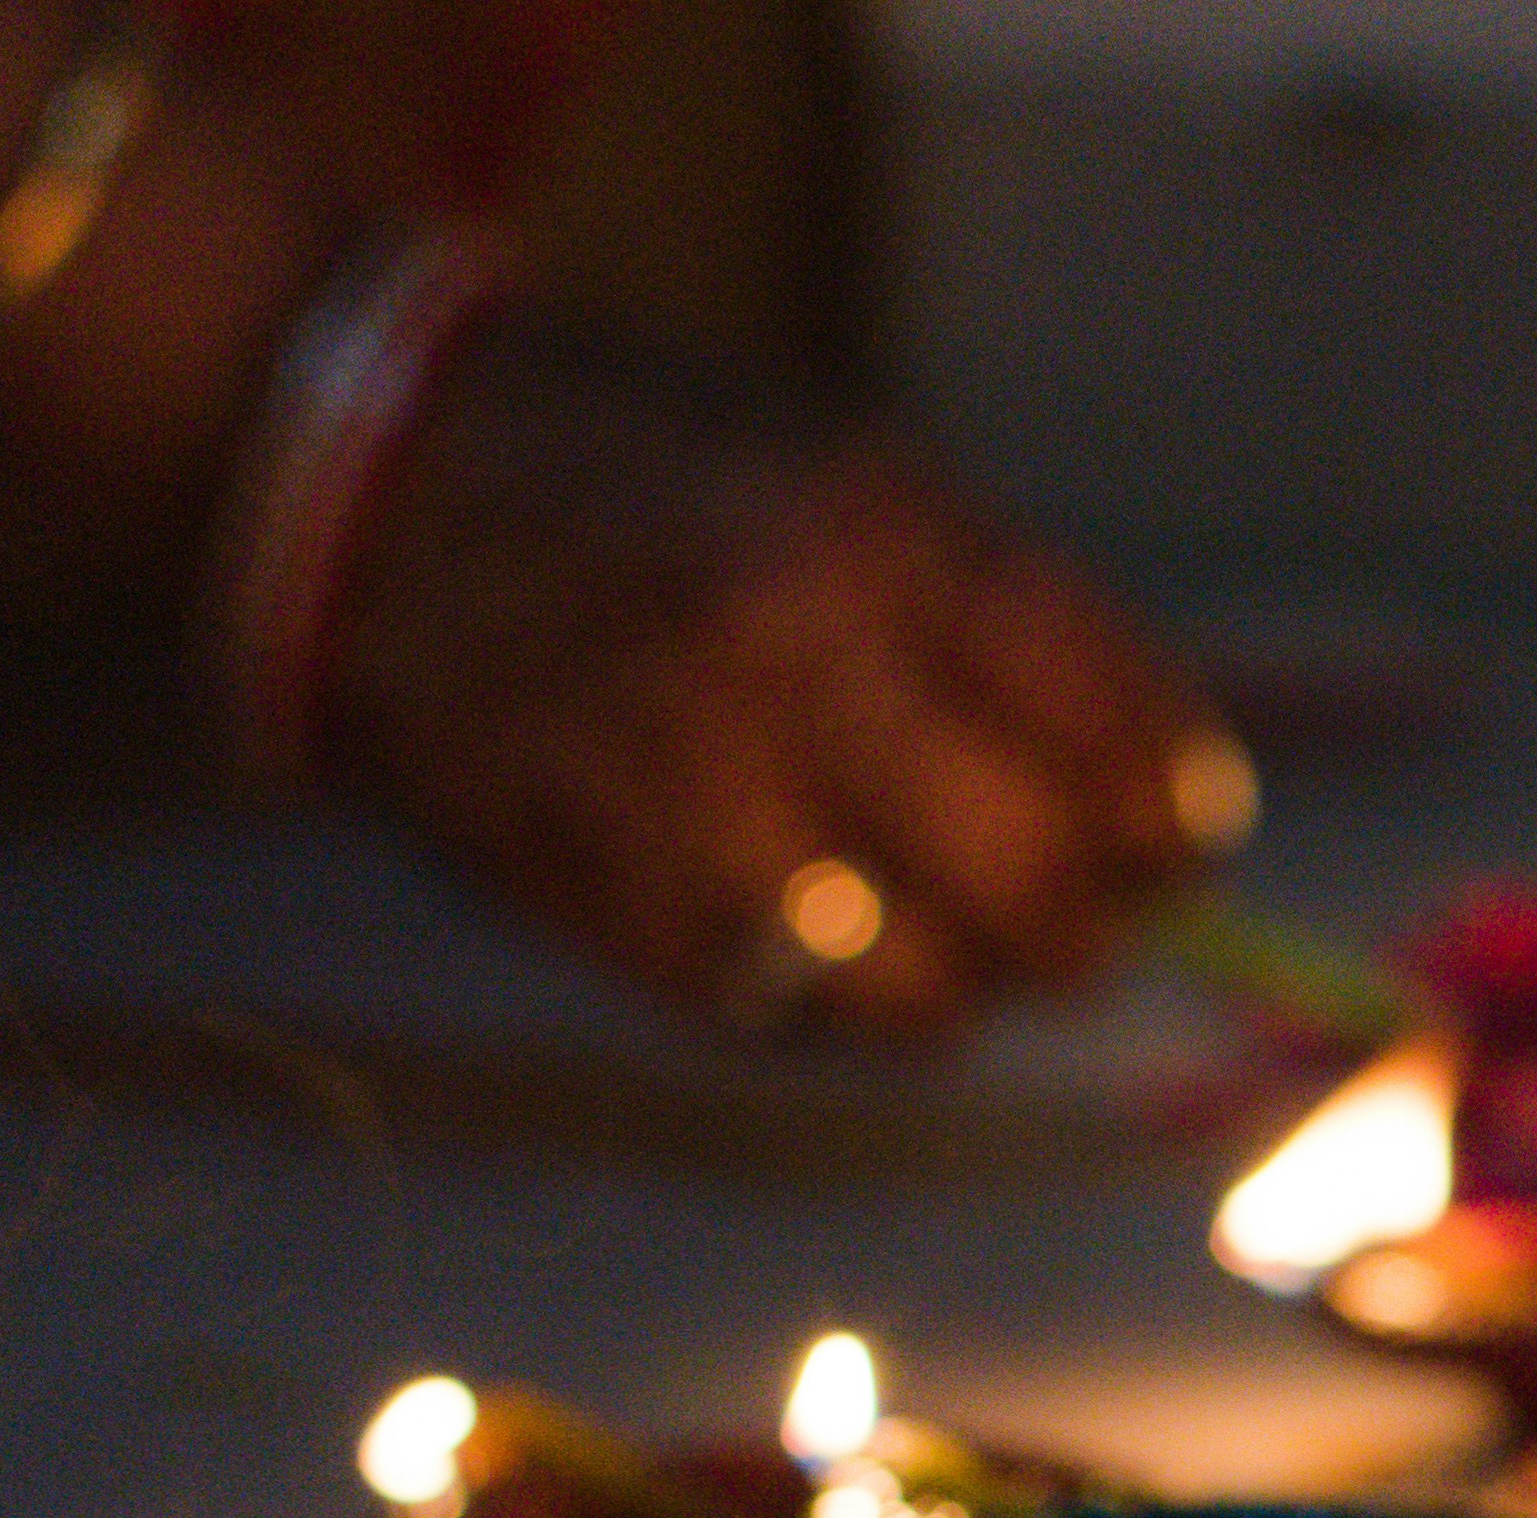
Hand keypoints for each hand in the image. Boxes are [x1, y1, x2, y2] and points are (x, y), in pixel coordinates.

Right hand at [307, 309, 1235, 1040]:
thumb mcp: (848, 474)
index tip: (1177, 837)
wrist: (360, 485)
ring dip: (965, 986)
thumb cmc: (653, 476)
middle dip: (1091, 924)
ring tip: (948, 934)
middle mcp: (785, 670)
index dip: (1176, 819)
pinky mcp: (604, 905)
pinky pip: (788, 1023)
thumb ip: (1015, 626)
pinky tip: (813, 931)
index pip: (1119, 743)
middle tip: (1086, 915)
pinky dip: (831, 1006)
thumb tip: (1172, 808)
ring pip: (925, 997)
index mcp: (872, 540)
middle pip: (1041, 891)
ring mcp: (684, 799)